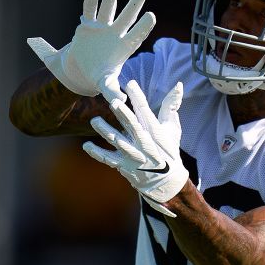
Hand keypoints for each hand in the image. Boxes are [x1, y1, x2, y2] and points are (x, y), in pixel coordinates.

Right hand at [26, 0, 155, 103]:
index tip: (151, 16)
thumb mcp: (105, 84)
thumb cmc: (98, 76)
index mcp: (124, 47)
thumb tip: (120, 102)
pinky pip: (89, 11)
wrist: (81, 70)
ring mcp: (102, 27)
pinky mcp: (87, 25)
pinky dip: (90, 3)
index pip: (137, 34)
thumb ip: (112, 91)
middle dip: (133, 6)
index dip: (144, 26)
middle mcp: (115, 33)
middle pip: (126, 18)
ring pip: (108, 9)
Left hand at [83, 80, 188, 216]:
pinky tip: (86, 145)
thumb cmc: (168, 149)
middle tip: (114, 102)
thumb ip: (171, 105)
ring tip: (94, 121)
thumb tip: (178, 85)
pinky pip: (108, 159)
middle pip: (133, 127)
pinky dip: (97, 153)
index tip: (130, 83)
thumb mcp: (172, 127)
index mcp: (155, 131)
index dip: (138, 97)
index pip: (146, 111)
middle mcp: (144, 143)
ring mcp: (133, 155)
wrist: (166, 181)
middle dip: (124, 115)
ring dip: (106, 131)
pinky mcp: (123, 165)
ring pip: (118, 142)